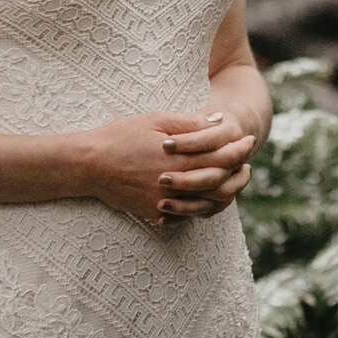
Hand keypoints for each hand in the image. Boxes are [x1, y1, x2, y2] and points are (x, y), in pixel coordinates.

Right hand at [75, 109, 257, 223]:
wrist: (89, 164)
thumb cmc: (121, 136)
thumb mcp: (156, 120)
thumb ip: (190, 124)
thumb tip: (220, 120)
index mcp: (179, 159)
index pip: (222, 157)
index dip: (239, 149)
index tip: (249, 141)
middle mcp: (176, 184)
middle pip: (220, 184)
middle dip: (238, 173)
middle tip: (247, 163)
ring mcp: (166, 203)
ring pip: (207, 204)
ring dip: (224, 193)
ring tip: (232, 182)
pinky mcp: (154, 213)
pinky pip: (186, 216)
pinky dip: (200, 208)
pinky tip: (206, 197)